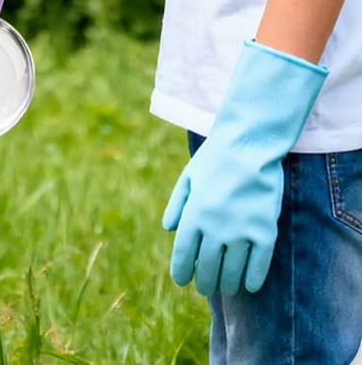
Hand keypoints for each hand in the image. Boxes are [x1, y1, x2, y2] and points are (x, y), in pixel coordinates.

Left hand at [162, 41, 327, 294]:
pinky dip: (253, 279)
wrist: (248, 144)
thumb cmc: (215, 159)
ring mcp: (241, 231)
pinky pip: (259, 265)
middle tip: (204, 287)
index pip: (183, 254)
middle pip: (207, 267)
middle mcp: (214, 227)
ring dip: (227, 284)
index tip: (181, 281)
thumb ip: (177, 204)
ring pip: (232, 271)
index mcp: (193, 214)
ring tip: (225, 287)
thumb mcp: (188, 177)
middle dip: (204, 282)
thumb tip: (168, 229)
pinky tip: (249, 285)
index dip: (181, 271)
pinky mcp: (264, 231)